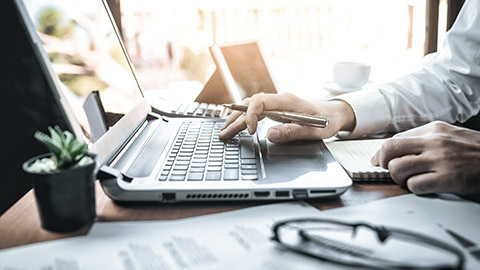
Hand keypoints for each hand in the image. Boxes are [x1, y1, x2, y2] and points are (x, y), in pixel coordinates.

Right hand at [218, 93, 355, 141]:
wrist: (334, 114)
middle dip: (235, 119)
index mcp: (286, 101)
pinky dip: (245, 118)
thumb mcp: (312, 130)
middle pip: (250, 105)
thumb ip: (291, 132)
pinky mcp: (276, 110)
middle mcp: (279, 100)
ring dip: (237, 118)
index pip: (259, 101)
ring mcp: (277, 104)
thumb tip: (270, 134)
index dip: (251, 115)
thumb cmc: (326, 121)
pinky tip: (237, 125)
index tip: (251, 132)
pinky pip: (256, 111)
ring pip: (250, 108)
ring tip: (225, 131)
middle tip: (224, 134)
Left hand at [371, 121, 479, 194]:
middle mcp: (435, 142)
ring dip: (398, 178)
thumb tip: (396, 148)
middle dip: (383, 162)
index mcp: (434, 130)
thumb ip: (425, 139)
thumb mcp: (451, 135)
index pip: (395, 139)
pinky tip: (422, 186)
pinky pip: (414, 185)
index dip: (382, 152)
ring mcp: (441, 160)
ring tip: (407, 180)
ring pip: (398, 168)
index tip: (378, 160)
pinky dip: (413, 188)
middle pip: (390, 150)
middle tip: (388, 169)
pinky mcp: (448, 179)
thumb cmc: (476, 151)